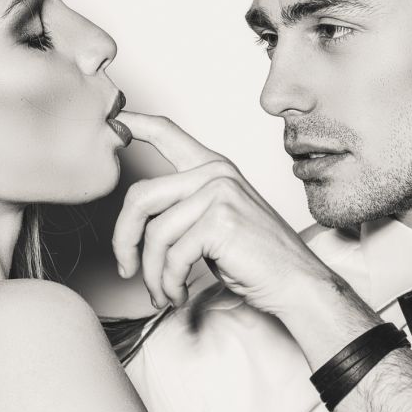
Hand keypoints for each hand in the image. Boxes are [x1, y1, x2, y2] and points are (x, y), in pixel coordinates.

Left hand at [112, 111, 339, 317]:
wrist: (297, 282)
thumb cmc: (256, 258)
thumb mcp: (217, 222)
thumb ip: (183, 209)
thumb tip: (133, 223)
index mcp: (214, 167)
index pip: (168, 133)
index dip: (135, 123)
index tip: (114, 118)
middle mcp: (216, 173)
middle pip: (140, 196)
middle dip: (123, 239)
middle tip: (126, 268)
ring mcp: (219, 194)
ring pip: (154, 234)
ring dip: (153, 274)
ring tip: (163, 292)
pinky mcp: (220, 221)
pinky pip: (173, 256)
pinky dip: (170, 284)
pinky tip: (179, 294)